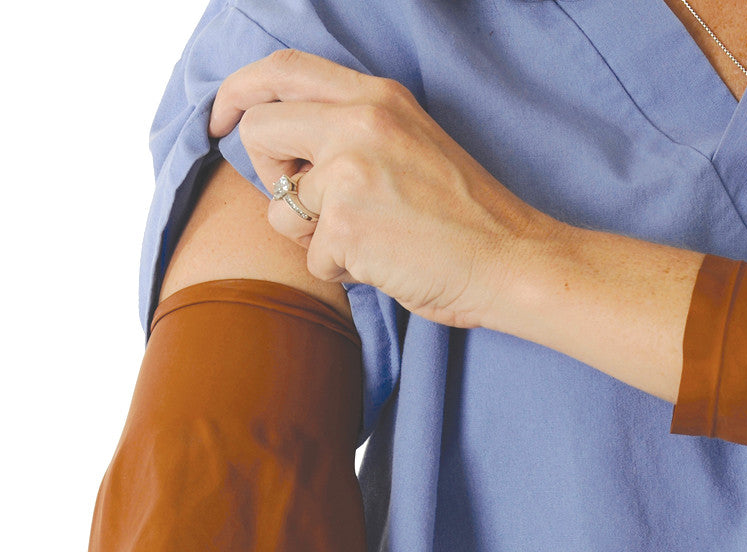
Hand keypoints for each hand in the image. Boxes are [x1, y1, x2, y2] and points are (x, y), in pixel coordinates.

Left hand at [208, 48, 560, 327]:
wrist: (512, 261)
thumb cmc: (470, 217)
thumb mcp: (414, 143)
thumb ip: (355, 130)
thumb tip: (291, 155)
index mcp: (377, 97)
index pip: (283, 70)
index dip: (239, 92)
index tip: (221, 118)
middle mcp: (359, 122)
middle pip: (261, 130)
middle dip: (269, 173)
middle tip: (302, 203)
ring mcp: (351, 173)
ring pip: (279, 207)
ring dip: (311, 236)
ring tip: (368, 241)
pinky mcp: (347, 227)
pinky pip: (314, 258)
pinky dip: (345, 272)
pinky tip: (388, 265)